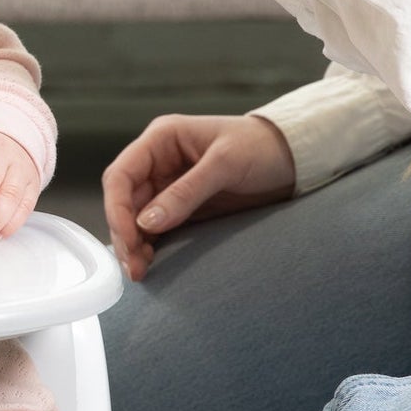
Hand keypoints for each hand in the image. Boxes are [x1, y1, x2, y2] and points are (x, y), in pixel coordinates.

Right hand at [102, 114, 294, 280]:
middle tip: (134, 265)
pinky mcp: (182, 206)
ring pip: (136, 217)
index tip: (129, 238)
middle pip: (124, 200)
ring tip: (140, 270)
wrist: (293, 157)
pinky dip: (150, 245)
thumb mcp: (225, 164)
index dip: (117, 208)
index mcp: (161, 139)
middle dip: (124, 232)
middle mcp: (158, 162)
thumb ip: (186, 193)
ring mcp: (168, 185)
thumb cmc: (261, 147)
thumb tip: (146, 223)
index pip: (121, 174)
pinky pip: (156, 228)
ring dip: (134, 243)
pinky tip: (150, 262)